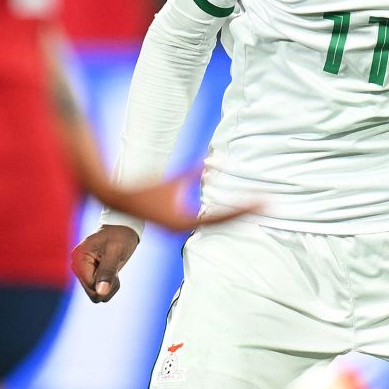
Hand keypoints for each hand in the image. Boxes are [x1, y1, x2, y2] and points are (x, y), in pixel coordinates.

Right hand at [70, 223, 140, 303]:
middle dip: (108, 284)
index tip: (114, 265)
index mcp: (78, 257)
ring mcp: (82, 272)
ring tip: (114, 268)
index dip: (106, 281)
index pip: (91, 286)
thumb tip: (100, 293)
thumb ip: (107, 272)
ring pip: (96, 294)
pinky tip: (112, 270)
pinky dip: (109, 284)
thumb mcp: (116, 251)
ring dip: (110, 285)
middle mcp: (76, 265)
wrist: (122, 229)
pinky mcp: (88, 275)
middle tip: (115, 267)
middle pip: (92, 293)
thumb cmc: (119, 236)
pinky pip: (98, 292)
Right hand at [92, 171, 253, 234]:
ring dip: (232, 216)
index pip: (221, 217)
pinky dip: (219, 215)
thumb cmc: (146, 191)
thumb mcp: (172, 181)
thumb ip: (192, 172)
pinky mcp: (179, 224)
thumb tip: (210, 160)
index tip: (260, 203)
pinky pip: (206, 220)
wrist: (123, 201)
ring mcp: (183, 228)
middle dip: (243, 213)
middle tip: (266, 204)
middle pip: (222, 223)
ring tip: (253, 207)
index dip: (242, 209)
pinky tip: (230, 210)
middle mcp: (185, 228)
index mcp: (184, 221)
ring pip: (215, 224)